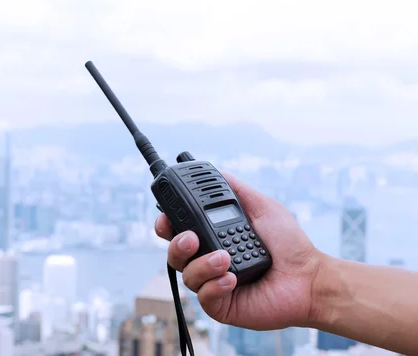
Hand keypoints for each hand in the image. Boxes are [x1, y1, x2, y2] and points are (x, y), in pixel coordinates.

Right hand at [154, 171, 324, 329]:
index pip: (178, 231)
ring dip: (202, 264)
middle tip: (191, 238)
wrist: (309, 278)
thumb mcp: (263, 207)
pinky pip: (203, 296)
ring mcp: (213, 283)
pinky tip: (231, 279)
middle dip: (176, 244)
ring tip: (225, 258)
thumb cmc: (290, 245)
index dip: (167, 224)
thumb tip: (217, 171)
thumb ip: (238, 190)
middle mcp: (208, 260)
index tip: (167, 217)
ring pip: (186, 275)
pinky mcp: (221, 305)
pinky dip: (214, 286)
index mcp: (212, 238)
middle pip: (174, 253)